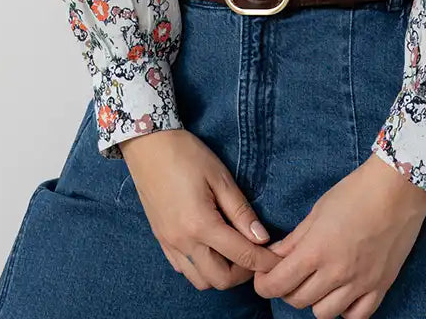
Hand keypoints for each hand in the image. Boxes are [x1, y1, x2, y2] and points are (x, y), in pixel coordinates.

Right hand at [119, 128, 283, 290]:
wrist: (148, 145)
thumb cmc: (187, 155)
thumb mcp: (220, 177)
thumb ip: (241, 211)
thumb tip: (262, 238)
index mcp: (201, 224)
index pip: (241, 256)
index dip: (263, 262)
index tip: (278, 260)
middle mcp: (183, 241)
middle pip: (220, 280)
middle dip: (243, 273)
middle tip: (255, 253)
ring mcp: (169, 243)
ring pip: (200, 280)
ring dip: (221, 274)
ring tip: (234, 251)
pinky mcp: (161, 240)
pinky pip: (183, 269)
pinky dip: (201, 268)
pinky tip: (211, 248)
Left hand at [252, 152, 425, 317]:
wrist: (397, 189)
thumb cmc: (354, 192)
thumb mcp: (317, 211)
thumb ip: (293, 240)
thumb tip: (272, 258)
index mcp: (316, 250)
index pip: (278, 285)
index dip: (264, 285)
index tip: (264, 278)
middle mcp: (336, 272)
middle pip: (297, 300)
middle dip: (287, 289)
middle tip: (292, 272)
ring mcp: (360, 283)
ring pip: (323, 313)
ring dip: (315, 300)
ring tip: (319, 281)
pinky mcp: (380, 287)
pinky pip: (356, 316)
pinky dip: (344, 309)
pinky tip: (342, 292)